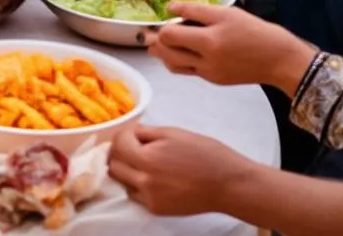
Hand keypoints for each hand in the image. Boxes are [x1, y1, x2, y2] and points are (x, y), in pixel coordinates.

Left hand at [108, 126, 255, 215]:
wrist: (228, 184)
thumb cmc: (205, 154)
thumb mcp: (172, 133)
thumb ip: (146, 133)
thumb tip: (130, 133)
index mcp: (147, 159)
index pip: (118, 144)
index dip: (125, 135)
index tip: (136, 133)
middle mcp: (145, 181)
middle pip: (113, 165)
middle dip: (120, 152)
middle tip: (135, 146)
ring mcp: (150, 199)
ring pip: (121, 182)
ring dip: (126, 169)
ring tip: (144, 162)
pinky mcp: (158, 210)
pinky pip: (135, 195)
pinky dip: (137, 185)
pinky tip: (153, 177)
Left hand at [144, 1, 316, 95]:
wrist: (279, 59)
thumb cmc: (254, 30)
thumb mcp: (225, 12)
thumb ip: (194, 10)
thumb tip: (169, 7)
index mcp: (208, 42)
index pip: (169, 36)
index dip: (162, 25)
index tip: (163, 17)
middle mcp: (205, 62)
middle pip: (166, 53)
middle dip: (156, 41)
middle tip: (149, 32)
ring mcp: (209, 74)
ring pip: (173, 66)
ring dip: (163, 53)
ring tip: (159, 42)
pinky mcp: (214, 80)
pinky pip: (188, 71)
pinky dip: (177, 61)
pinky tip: (178, 51)